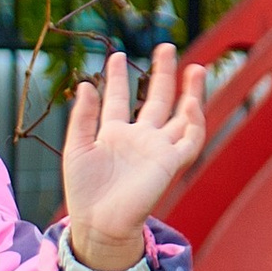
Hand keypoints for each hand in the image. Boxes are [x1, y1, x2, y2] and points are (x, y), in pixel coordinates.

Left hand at [62, 44, 207, 269]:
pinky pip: (190, 139)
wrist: (98, 223)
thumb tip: (85, 84)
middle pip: (158, 100)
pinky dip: (194, 121)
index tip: (117, 55)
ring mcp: (157, 149)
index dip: (118, 78)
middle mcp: (139, 139)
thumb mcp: (77, 148)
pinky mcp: (171, 163)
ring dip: (190, 93)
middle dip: (163, 74)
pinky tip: (191, 102)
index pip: (119, 99)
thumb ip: (82, 117)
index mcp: (114, 134)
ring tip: (194, 67)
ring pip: (181, 115)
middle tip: (166, 47)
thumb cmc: (84, 191)